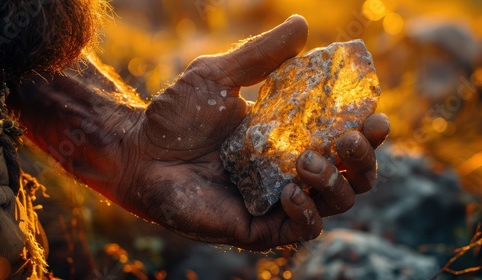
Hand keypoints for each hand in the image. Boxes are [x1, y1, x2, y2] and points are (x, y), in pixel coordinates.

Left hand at [122, 15, 389, 249]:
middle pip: (352, 177)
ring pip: (334, 204)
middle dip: (362, 160)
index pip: (345, 142)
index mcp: (291, 138)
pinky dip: (307, 214)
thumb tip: (303, 24)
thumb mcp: (222, 76)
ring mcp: (277, 201)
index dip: (368, 134)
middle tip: (349, 138)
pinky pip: (300, 230)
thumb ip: (262, 54)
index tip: (375, 116)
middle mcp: (291, 171)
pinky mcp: (258, 227)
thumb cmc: (178, 115)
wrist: (139, 150)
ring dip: (334, 183)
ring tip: (308, 160)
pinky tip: (292, 191)